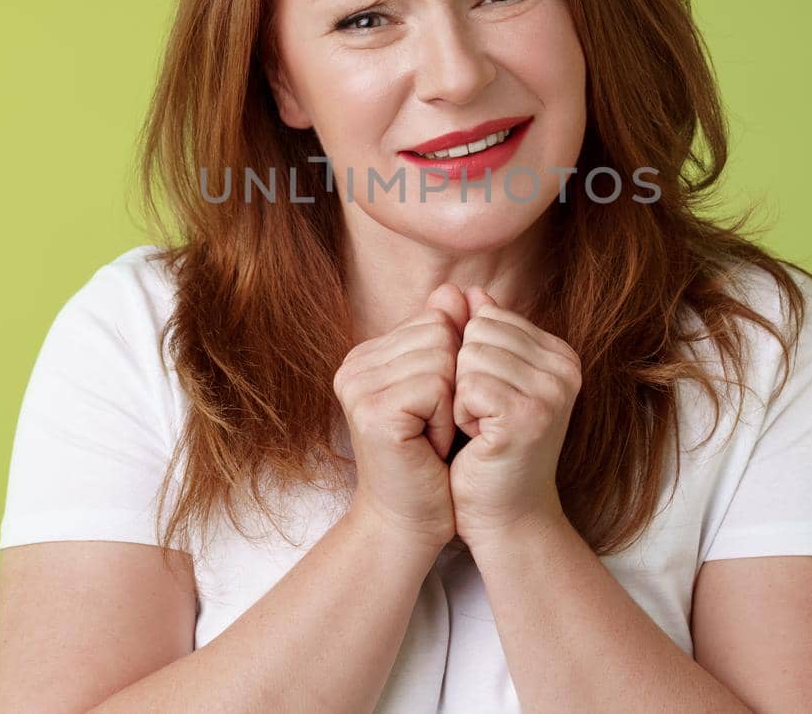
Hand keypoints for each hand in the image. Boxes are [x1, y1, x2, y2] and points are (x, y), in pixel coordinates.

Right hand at [333, 282, 467, 550]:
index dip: (454, 368)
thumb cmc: (432, 461)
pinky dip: (445, 420)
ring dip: (452, 404)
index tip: (436, 410)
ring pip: (443, 357)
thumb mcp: (443, 392)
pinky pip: (438, 385)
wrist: (411, 522)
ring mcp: (358, 385)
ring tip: (430, 437)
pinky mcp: (373, 409)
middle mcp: (354, 364)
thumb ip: (447, 339)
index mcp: (367, 355)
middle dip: (455, 383)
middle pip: (440, 332)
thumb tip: (457, 289)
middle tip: (434, 427)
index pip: (435, 320)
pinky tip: (427, 447)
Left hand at [448, 285, 582, 548]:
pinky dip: (460, 415)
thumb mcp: (488, 382)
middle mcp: (565, 367)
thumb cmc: (489, 450)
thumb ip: (480, 333)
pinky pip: (466, 386)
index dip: (470, 360)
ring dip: (460, 396)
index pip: (488, 316)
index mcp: (559, 353)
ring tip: (482, 428)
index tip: (489, 400)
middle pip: (477, 331)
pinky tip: (480, 440)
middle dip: (463, 375)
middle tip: (483, 417)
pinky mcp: (529, 415)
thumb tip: (465, 290)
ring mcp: (551, 390)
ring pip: (468, 356)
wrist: (505, 517)